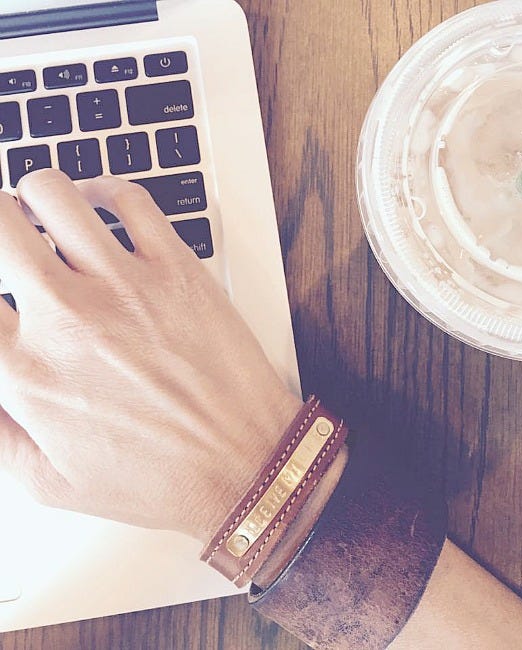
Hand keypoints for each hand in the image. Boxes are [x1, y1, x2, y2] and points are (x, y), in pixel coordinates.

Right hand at [0, 169, 301, 542]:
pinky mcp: (176, 267)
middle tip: (6, 236)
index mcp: (26, 372)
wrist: (243, 465)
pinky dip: (104, 190)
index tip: (0, 294)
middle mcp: (66, 317)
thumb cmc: (160, 479)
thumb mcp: (51, 482)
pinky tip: (100, 206)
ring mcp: (123, 284)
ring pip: (50, 192)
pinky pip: (128, 197)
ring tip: (45, 215)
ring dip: (36, 196)